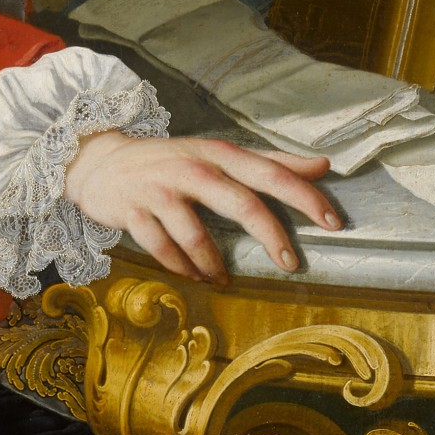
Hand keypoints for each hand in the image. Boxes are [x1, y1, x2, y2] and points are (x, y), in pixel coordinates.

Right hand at [63, 132, 340, 286]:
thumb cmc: (170, 161)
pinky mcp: (133, 212)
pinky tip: (193, 276)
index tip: (334, 221)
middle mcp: (191, 168)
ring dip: (215, 265)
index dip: (303, 195)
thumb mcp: (217, 154)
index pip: (268, 172)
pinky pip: (163, 249)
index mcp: (217, 153)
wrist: (100, 162)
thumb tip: (323, 165)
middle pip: (239, 202)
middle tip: (291, 263)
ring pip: (196, 235)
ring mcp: (159, 190)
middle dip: (270, 235)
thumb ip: (270, 162)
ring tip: (223, 280)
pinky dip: (182, 268)